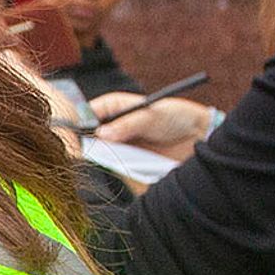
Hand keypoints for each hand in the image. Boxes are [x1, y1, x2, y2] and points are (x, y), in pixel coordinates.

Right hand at [90, 92, 211, 160]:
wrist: (199, 137)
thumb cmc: (177, 117)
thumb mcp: (152, 117)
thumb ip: (128, 124)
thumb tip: (102, 134)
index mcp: (116, 106)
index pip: (89, 112)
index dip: (79, 122)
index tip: (74, 134)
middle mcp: (114, 125)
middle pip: (89, 135)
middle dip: (85, 143)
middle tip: (83, 152)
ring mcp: (120, 144)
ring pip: (99, 152)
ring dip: (99, 157)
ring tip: (101, 160)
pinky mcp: (128, 161)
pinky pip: (114, 166)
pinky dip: (112, 167)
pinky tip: (115, 168)